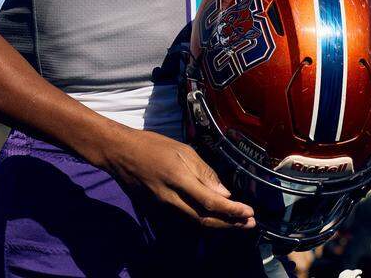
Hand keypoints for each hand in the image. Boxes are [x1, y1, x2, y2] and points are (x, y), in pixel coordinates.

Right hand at [97, 125, 254, 228]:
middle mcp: (172, 198)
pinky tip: (216, 218)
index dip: (233, 211)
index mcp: (180, 179)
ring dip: (219, 225)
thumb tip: (223, 193)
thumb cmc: (152, 146)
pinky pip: (185, 219)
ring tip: (238, 222)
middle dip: (231, 224)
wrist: (120, 153)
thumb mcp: (183, 150)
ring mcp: (163, 207)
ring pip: (196, 223)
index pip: (211, 203)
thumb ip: (204, 172)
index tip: (250, 213)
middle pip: (205, 220)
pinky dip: (204, 221)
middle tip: (250, 223)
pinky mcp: (158, 210)